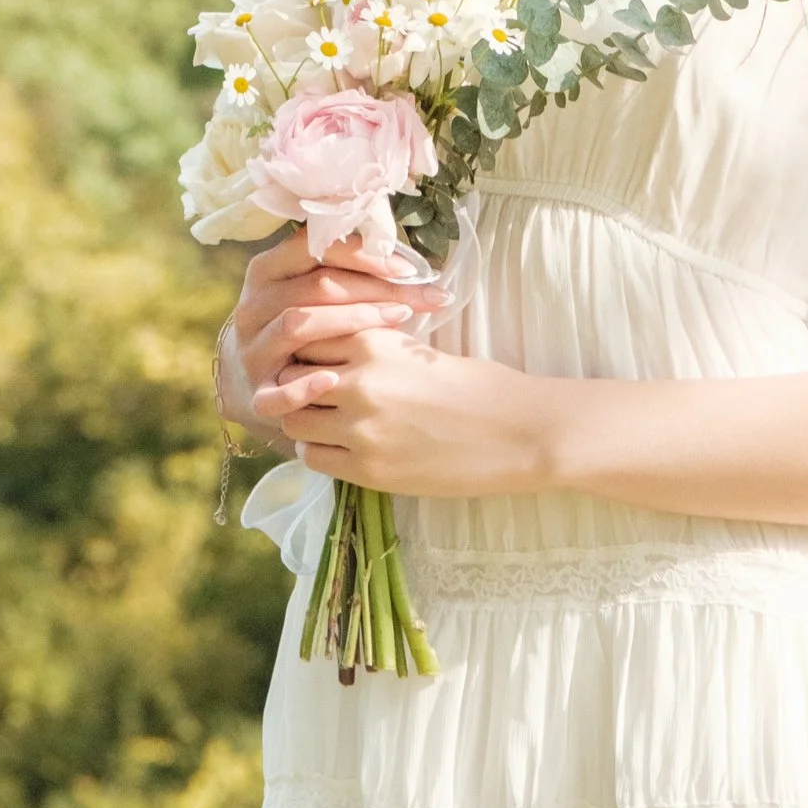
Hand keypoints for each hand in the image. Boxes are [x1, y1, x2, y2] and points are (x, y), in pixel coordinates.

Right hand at [225, 229, 442, 423]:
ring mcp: (253, 349)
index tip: (407, 268)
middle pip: (314, 287)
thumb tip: (409, 267)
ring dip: (350, 321)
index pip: (312, 247)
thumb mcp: (313, 293)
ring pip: (297, 325)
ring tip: (397, 322)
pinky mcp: (255, 392)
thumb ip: (347, 274)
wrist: (257, 380)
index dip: (361, 254)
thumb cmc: (305, 327)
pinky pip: (275, 391)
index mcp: (267, 270)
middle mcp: (254, 306)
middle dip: (372, 290)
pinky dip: (303, 386)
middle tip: (416, 300)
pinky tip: (334, 380)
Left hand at [257, 315, 564, 500]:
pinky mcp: (368, 470)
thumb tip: (327, 358)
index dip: (306, 348)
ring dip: (305, 420)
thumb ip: (370, 351)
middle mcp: (358, 382)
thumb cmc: (479, 385)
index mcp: (373, 341)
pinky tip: (343, 447)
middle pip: (290, 378)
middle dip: (296, 384)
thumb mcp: (418, 349)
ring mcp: (360, 429)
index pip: (304, 337)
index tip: (316, 358)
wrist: (518, 432)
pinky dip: (320, 452)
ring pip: (294, 422)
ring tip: (329, 422)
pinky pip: (314, 458)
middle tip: (315, 392)